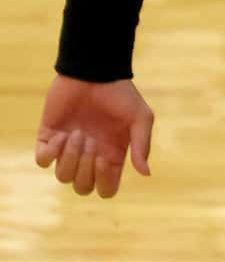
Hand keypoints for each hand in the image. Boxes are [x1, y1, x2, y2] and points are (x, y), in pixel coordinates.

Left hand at [34, 75, 154, 197]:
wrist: (94, 72)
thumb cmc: (120, 94)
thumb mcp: (140, 118)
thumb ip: (142, 146)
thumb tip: (146, 173)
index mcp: (112, 157)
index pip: (106, 189)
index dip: (105, 182)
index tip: (106, 159)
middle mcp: (90, 157)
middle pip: (82, 187)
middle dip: (86, 170)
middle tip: (91, 142)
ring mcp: (69, 148)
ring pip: (62, 176)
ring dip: (70, 157)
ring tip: (77, 133)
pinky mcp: (49, 136)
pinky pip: (42, 160)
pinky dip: (51, 152)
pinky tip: (61, 135)